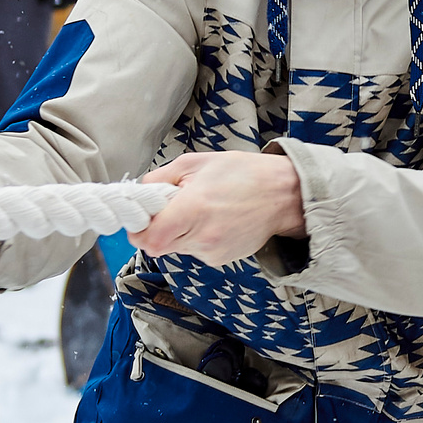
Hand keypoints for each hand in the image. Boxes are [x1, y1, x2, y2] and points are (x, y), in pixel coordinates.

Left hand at [130, 151, 305, 266]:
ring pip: (177, 248)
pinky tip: (216, 220)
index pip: (146, 238)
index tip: (143, 215)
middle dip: (158, 228)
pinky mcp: (221, 259)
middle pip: (158, 245)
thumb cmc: (243, 174)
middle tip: (173, 207)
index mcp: (192, 209)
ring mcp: (212, 252)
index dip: (138, 228)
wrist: (284, 195)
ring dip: (180, 232)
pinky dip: (198, 237)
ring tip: (203, 209)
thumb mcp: (195, 162)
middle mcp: (201, 237)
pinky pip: (196, 251)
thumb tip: (142, 193)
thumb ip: (160, 178)